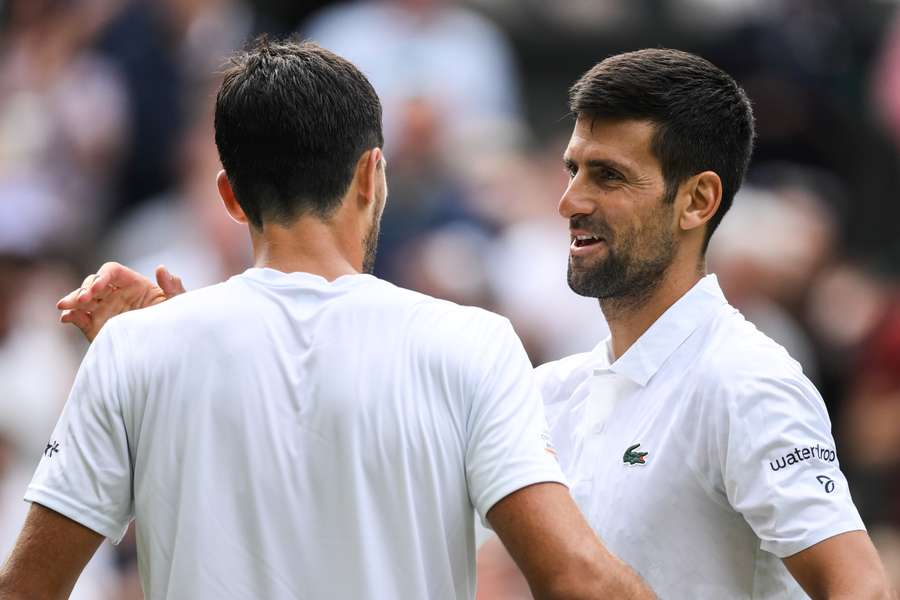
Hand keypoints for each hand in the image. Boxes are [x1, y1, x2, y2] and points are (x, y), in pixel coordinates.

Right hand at [57, 263, 185, 341]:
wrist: (168, 349)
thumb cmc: (175, 321)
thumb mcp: (178, 304)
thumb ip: (173, 287)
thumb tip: (161, 268)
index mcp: (134, 284)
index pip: (111, 272)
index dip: (102, 276)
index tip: (98, 288)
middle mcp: (116, 294)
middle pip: (93, 283)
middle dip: (84, 289)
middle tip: (83, 299)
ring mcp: (104, 309)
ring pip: (82, 299)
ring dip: (72, 300)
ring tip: (64, 306)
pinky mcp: (96, 326)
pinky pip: (79, 318)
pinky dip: (70, 316)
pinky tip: (65, 318)